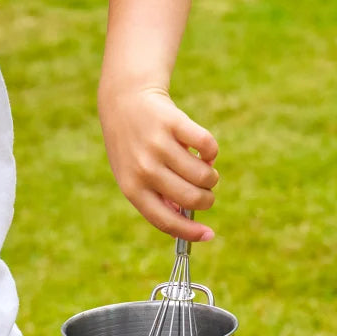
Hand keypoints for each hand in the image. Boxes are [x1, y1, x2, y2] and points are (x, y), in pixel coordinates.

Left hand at [99, 83, 218, 240]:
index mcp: (131, 187)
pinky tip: (203, 149)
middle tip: (206, 190)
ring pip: (204, 174)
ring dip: (211, 175)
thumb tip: (186, 220)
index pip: (165, 220)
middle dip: (207, 198)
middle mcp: (144, 168)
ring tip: (204, 168)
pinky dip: (211, 152)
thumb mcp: (133, 174)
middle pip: (192, 198)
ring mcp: (158, 144)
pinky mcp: (173, 122)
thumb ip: (156, 197)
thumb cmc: (132, 146)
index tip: (209, 234)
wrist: (124, 101)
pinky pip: (208, 147)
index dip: (190, 232)